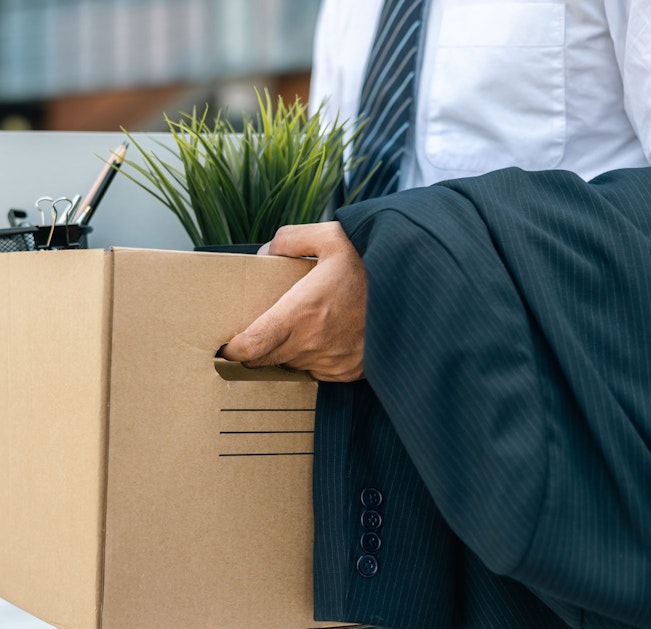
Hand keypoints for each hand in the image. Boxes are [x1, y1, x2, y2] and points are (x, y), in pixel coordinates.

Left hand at [220, 221, 365, 381]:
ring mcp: (334, 362)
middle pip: (265, 361)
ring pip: (293, 364)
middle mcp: (314, 344)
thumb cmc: (373, 259)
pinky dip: (315, 356)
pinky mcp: (352, 372)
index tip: (229, 340)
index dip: (234, 348)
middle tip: (257, 328)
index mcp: (302, 312)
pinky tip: (328, 333)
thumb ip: (290, 239)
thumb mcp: (330, 234)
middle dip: (256, 348)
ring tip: (300, 325)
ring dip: (288, 351)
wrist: (421, 285)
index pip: (251, 349)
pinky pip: (320, 371)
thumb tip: (263, 254)